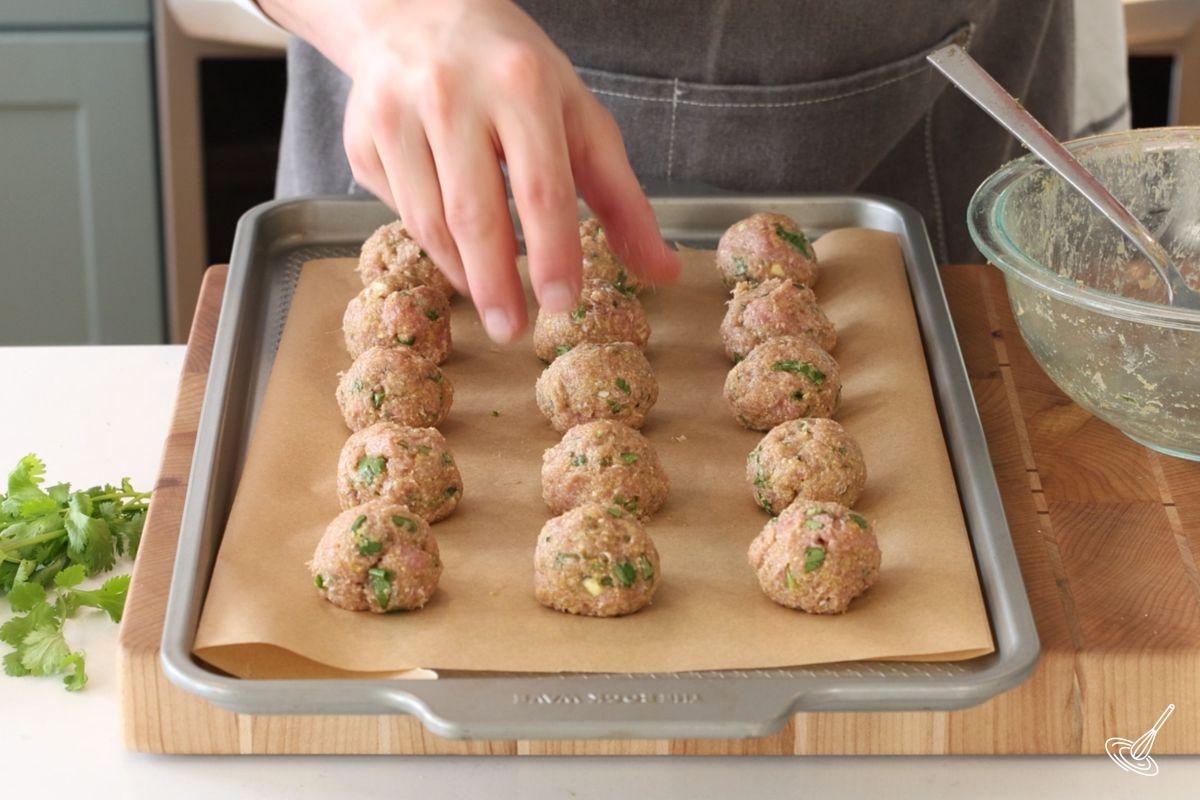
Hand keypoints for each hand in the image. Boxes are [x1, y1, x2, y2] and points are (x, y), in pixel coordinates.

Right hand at [262, 0, 681, 342]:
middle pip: (474, 212)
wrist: (416, 12)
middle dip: (496, 284)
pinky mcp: (361, 141)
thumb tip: (662, 272)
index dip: (552, 253)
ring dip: (464, 273)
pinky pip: (400, 214)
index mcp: (520, 84)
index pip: (541, 187)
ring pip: (428, 223)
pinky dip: (433, 245)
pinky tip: (457, 250)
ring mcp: (395, 116)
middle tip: (513, 330)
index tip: (562, 303)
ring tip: (491, 298)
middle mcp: (451, 94)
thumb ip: (621, 198)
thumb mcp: (578, 117)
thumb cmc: (513, 73)